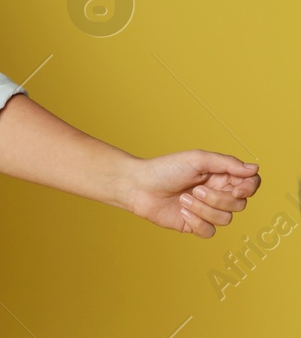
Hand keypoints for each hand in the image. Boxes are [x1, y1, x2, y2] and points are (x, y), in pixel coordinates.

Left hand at [123, 150, 259, 236]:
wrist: (138, 186)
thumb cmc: (165, 169)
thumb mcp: (197, 159)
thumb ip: (227, 163)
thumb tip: (255, 168)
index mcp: (219, 176)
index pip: (250, 184)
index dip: (248, 189)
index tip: (235, 189)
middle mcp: (216, 193)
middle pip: (239, 204)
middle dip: (218, 199)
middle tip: (195, 190)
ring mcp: (206, 211)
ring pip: (226, 219)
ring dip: (203, 209)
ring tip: (182, 199)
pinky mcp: (195, 225)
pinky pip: (210, 232)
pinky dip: (197, 222)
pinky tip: (182, 212)